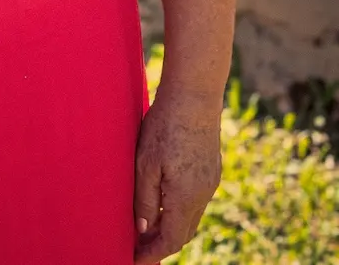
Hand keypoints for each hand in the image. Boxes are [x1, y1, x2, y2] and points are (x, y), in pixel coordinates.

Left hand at [134, 85, 221, 262]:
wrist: (194, 96)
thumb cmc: (165, 126)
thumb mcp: (146, 164)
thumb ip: (146, 200)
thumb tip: (144, 231)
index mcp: (185, 198)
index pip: (170, 241)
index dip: (152, 254)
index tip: (134, 261)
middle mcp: (202, 195)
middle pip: (183, 232)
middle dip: (161, 245)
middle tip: (139, 249)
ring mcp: (209, 181)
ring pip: (190, 216)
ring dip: (171, 227)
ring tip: (148, 229)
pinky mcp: (210, 168)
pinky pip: (196, 199)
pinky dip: (180, 209)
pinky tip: (166, 201)